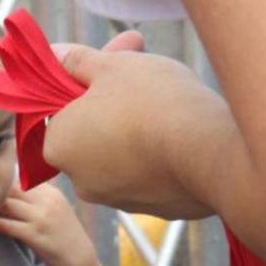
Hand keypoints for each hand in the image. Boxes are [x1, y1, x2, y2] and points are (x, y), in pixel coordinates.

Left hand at [0, 184, 94, 265]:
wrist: (77, 256)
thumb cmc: (64, 232)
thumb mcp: (57, 206)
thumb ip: (39, 195)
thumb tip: (14, 186)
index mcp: (51, 192)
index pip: (22, 178)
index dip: (5, 181)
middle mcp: (46, 201)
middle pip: (12, 188)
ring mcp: (40, 218)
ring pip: (7, 204)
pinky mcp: (33, 234)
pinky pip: (6, 225)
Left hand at [44, 32, 233, 219]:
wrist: (208, 151)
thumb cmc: (152, 102)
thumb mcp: (110, 66)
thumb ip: (76, 61)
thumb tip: (57, 55)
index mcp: (59, 147)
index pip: (62, 112)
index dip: (85, 83)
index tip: (111, 65)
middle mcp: (81, 182)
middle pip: (92, 133)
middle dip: (112, 102)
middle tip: (142, 70)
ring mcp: (119, 200)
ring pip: (122, 154)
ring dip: (137, 128)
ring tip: (168, 99)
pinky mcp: (154, 210)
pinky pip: (151, 174)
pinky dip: (160, 154)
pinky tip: (182, 132)